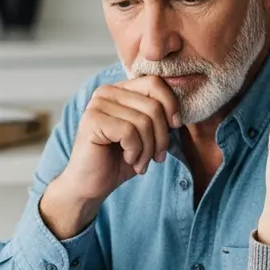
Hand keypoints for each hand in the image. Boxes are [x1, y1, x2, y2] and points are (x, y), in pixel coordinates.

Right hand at [40, 77, 181, 238]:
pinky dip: (135, 152)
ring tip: (140, 163)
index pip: (155, 83)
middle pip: (153, 105)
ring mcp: (97, 104)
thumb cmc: (118, 162)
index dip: (171, 105)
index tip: (175, 127)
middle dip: (161, 137)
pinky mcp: (93, 120)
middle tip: (156, 157)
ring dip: (148, 149)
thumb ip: (158, 117)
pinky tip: (128, 160)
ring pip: (144, 121)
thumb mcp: (145, 136)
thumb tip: (180, 111)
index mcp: (120, 90)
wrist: (90, 186)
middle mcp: (106, 92)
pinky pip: (130, 132)